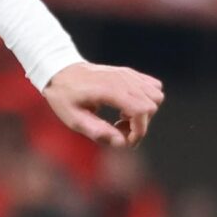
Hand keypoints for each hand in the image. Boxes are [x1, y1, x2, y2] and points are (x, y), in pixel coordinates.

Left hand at [43, 61, 163, 148]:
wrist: (60, 72)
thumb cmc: (64, 97)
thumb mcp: (73, 119)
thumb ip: (97, 132)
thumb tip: (121, 143)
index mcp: (109, 90)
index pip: (141, 111)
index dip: (138, 131)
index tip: (124, 140)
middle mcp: (123, 79)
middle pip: (151, 106)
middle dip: (140, 124)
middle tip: (118, 128)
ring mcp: (128, 74)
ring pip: (156, 96)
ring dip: (144, 112)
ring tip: (122, 117)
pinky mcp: (130, 73)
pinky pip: (152, 87)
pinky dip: (145, 100)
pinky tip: (126, 106)